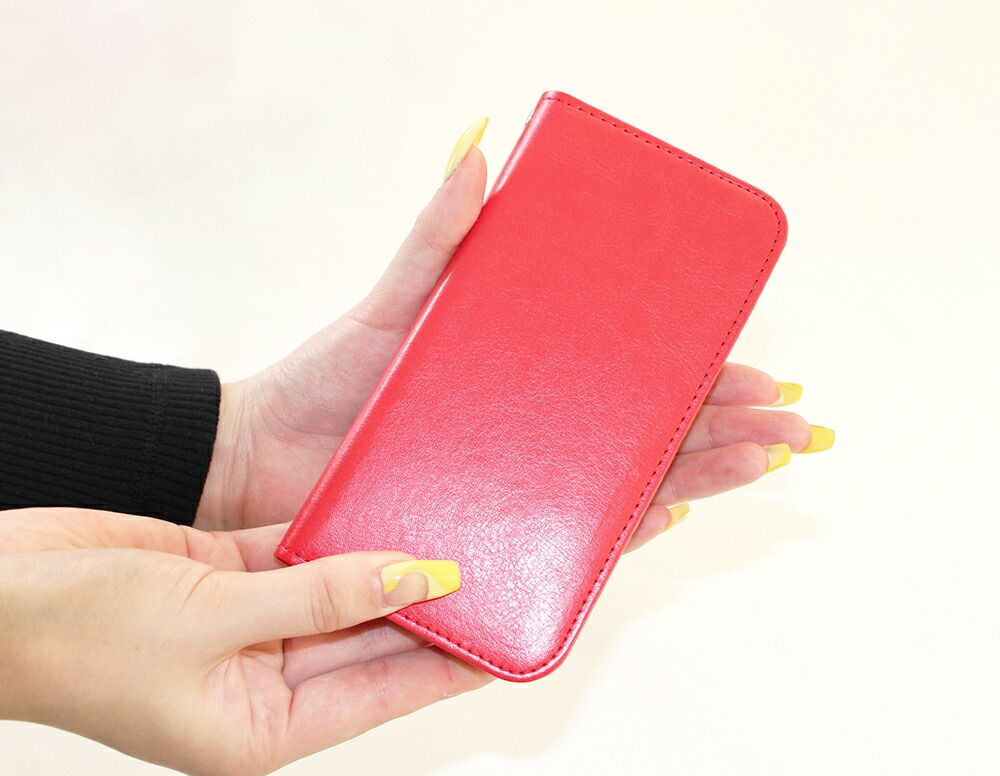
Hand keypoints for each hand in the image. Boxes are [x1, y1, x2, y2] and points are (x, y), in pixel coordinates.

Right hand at [0, 508, 488, 774]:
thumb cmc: (76, 635)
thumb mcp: (216, 621)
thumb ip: (323, 595)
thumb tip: (416, 577)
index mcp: (261, 726)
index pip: (384, 692)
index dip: (447, 665)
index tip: (507, 640)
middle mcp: (263, 677)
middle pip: (370, 637)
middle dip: (428, 606)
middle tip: (496, 568)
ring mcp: (249, 621)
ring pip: (342, 587)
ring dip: (389, 559)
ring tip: (455, 527)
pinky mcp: (229, 573)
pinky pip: (302, 550)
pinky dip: (341, 529)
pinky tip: (386, 502)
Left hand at [195, 130, 832, 533]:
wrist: (263, 459)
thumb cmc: (328, 383)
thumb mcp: (395, 300)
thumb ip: (438, 232)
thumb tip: (478, 147)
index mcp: (529, 378)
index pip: (633, 376)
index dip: (701, 373)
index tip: (759, 366)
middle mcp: (535, 432)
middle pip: (650, 430)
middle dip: (730, 426)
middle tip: (796, 424)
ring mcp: (517, 485)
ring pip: (629, 481)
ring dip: (706, 470)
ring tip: (768, 460)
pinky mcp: (491, 530)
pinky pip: (574, 534)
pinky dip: (630, 523)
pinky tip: (680, 505)